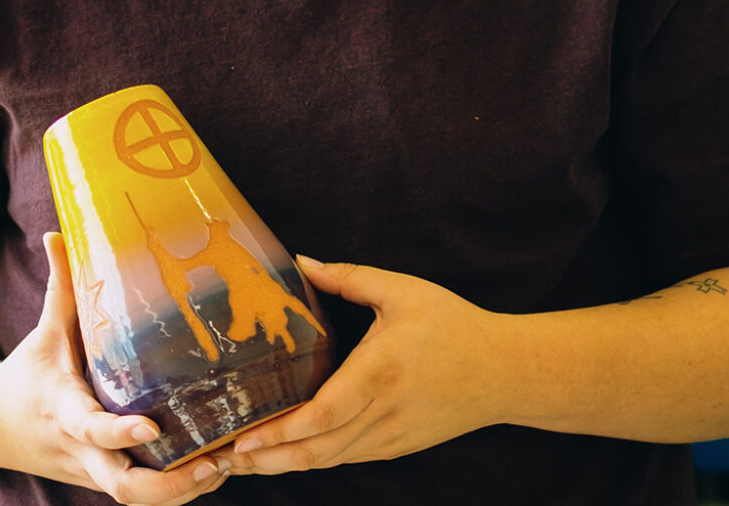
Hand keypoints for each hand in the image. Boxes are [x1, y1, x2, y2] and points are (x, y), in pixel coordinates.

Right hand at [0, 232, 229, 504]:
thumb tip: (56, 231)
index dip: (119, 433)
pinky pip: (141, 494)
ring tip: (227, 461)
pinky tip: (215, 465)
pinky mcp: (103, 478)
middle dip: (168, 486)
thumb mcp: (45, 326)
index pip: (90, 428)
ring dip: (182, 491)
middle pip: (121, 486)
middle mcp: (79, 448)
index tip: (153, 426)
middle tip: (214, 459)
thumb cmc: (30, 369)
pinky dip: (177, 490)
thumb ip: (60, 281)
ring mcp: (91, 470)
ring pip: (136, 499)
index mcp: (63, 407)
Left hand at [221, 257, 499, 473]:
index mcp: (380, 373)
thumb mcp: (402, 290)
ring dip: (285, 465)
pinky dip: (314, 460)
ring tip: (243, 461)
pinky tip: (288, 455)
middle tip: (223, 460)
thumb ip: (348, 278)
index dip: (281, 432)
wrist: (505, 371)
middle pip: (318, 451)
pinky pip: (348, 458)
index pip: (323, 415)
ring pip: (330, 462)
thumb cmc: (453, 325)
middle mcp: (383, 413)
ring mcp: (392, 437)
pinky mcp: (398, 446)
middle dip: (267, 460)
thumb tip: (302, 262)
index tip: (244, 437)